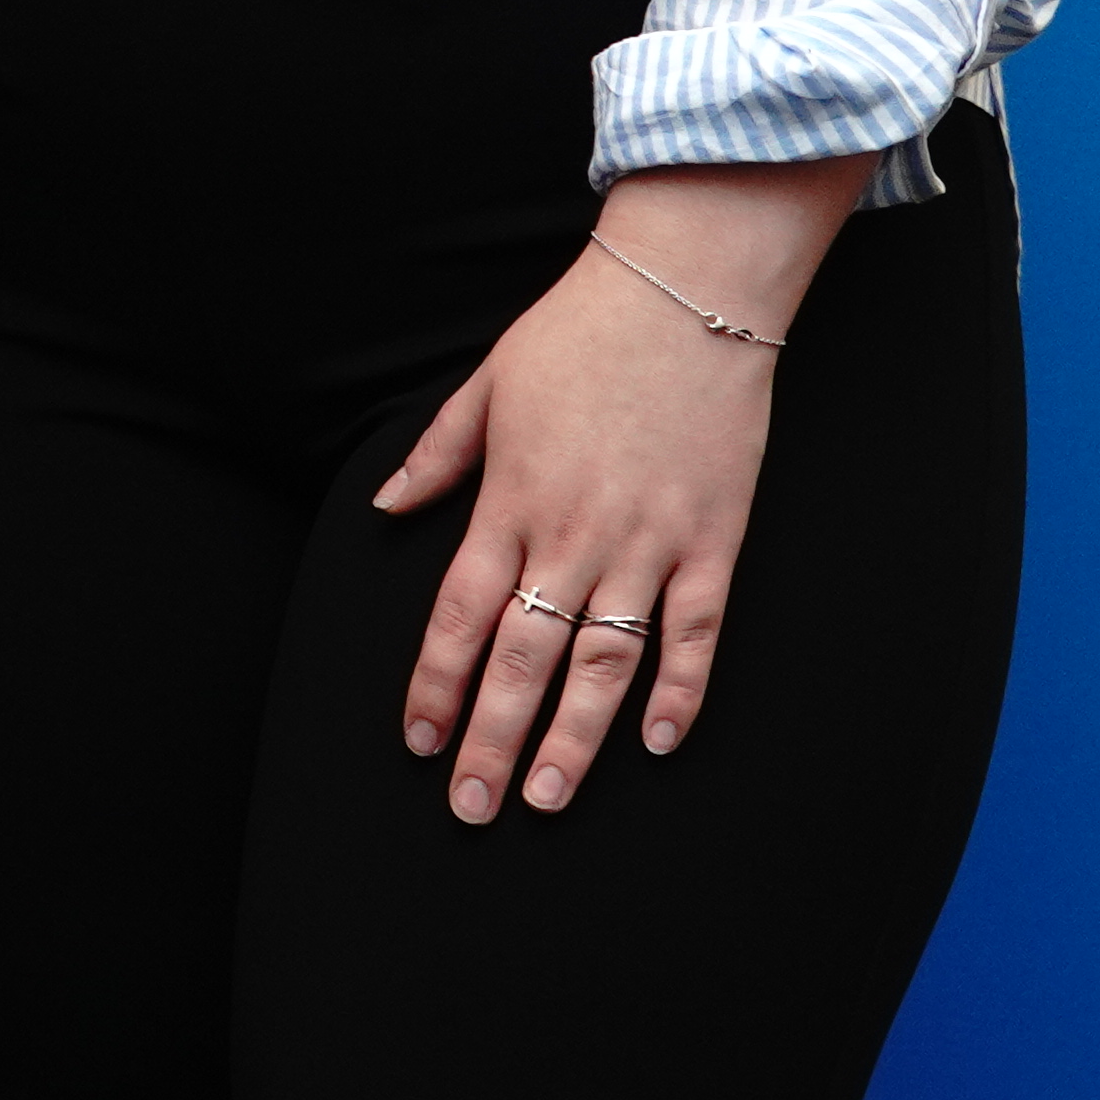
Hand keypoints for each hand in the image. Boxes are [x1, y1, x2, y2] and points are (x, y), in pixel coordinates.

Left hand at [368, 161, 860, 823]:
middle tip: (471, 809)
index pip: (460, 616)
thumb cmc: (578, 332)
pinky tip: (658, 743)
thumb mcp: (486, 384)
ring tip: (549, 799)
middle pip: (523, 659)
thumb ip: (437, 457)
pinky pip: (695, 632)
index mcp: (509, 501)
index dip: (435, 685)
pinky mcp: (712, 539)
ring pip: (604, 664)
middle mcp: (572, 535)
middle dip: (492, 741)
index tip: (417, 741)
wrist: (686, 290)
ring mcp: (647, 543)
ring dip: (574, 739)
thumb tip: (387, 507)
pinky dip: (680, 691)